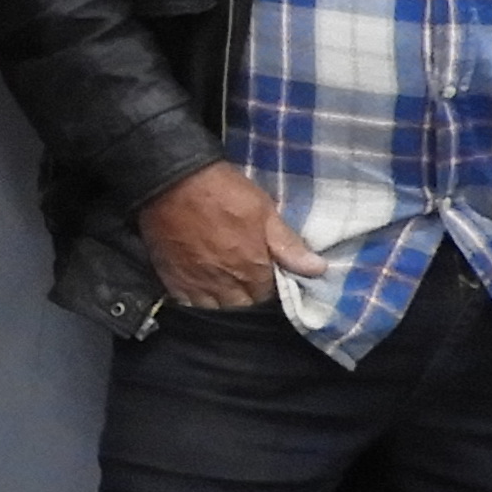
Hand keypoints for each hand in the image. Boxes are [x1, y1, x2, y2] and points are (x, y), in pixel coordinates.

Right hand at [140, 160, 323, 309]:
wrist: (172, 180)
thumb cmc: (223, 192)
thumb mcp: (264, 211)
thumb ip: (288, 245)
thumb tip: (319, 269)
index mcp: (252, 270)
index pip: (269, 298)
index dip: (270, 289)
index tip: (268, 278)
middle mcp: (225, 285)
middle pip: (242, 308)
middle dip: (248, 300)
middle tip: (247, 282)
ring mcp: (196, 285)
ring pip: (215, 311)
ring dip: (223, 304)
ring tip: (226, 290)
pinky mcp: (172, 280)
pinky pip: (187, 305)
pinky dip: (197, 302)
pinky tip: (202, 291)